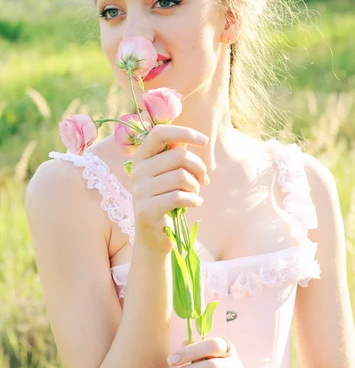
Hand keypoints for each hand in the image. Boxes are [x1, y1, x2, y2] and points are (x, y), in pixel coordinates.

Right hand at [128, 124, 209, 252]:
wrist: (154, 235)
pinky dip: (194, 200)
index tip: (203, 141)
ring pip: (181, 177)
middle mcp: (137, 171)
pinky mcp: (146, 209)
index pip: (159, 133)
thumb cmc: (166, 199)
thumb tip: (195, 139)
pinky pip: (179, 197)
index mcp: (141, 157)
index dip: (184, 132)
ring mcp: (139, 191)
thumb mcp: (168, 174)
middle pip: (178, 156)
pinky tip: (195, 204)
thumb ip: (176, 154)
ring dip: (196, 186)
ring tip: (196, 193)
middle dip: (199, 167)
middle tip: (203, 180)